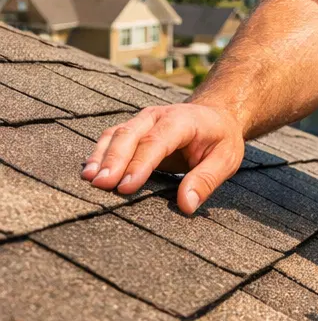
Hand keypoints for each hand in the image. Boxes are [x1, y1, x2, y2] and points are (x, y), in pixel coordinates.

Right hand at [80, 102, 244, 214]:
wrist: (216, 115)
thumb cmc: (220, 139)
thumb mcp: (226, 159)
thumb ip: (206, 180)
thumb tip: (186, 205)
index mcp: (183, 121)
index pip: (157, 141)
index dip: (139, 163)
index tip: (125, 187)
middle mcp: (158, 116)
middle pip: (130, 135)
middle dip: (113, 160)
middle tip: (100, 185)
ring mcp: (142, 120)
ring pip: (115, 135)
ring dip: (101, 157)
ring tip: (89, 181)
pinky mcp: (133, 129)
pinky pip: (111, 138)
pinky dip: (98, 154)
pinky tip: (89, 173)